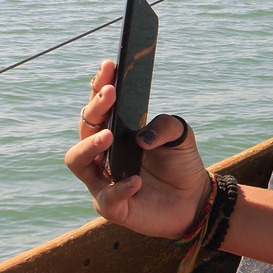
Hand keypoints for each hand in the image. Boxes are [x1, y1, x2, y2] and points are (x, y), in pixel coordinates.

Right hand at [65, 61, 210, 239]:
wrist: (195, 199)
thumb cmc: (181, 163)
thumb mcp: (182, 134)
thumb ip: (165, 125)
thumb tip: (140, 137)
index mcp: (115, 133)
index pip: (99, 107)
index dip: (100, 86)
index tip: (109, 65)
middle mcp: (102, 155)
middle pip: (85, 128)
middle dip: (94, 108)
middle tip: (110, 93)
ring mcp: (103, 181)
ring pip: (78, 161)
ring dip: (89, 145)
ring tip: (109, 135)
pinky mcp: (113, 207)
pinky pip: (107, 198)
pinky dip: (120, 188)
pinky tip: (137, 180)